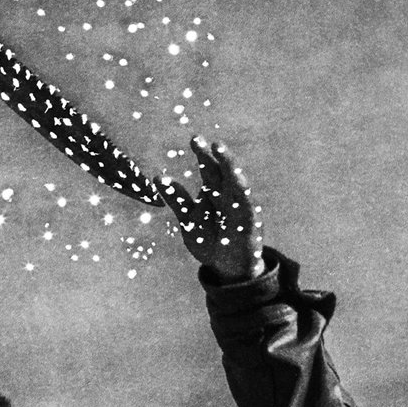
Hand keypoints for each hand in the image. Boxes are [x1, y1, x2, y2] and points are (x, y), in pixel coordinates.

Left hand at [161, 136, 266, 280]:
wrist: (229, 268)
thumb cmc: (210, 240)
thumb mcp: (188, 219)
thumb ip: (177, 199)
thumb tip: (157, 177)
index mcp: (215, 192)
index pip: (209, 169)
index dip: (203, 154)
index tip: (195, 138)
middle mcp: (229, 196)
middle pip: (222, 172)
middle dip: (215, 156)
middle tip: (204, 140)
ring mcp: (241, 208)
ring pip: (237, 184)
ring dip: (230, 167)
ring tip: (221, 151)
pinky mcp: (250, 223)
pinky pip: (247, 208)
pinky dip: (243, 196)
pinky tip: (239, 183)